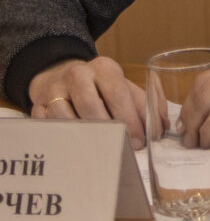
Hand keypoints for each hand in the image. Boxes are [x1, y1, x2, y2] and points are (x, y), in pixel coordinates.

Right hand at [27, 55, 144, 145]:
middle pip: (91, 107)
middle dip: (108, 132)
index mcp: (104, 67)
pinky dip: (62, 141)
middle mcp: (77, 74)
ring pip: (66, 119)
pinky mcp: (37, 106)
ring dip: (84, 138)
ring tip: (98, 152)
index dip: (130, 120)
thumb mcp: (125, 88)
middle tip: (120, 149)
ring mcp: (54, 90)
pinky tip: (75, 150)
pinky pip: (48, 128)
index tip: (139, 141)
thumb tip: (161, 128)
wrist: (61, 75)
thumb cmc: (101, 87)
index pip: (118, 94)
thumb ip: (146, 105)